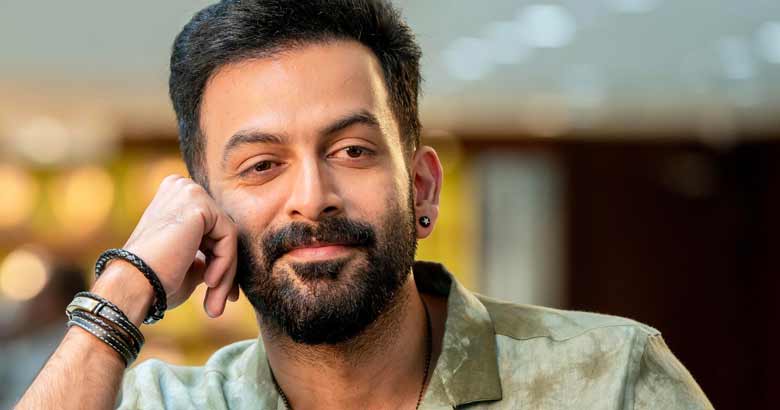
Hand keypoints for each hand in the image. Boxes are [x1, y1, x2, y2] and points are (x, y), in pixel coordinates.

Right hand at [122, 174, 238, 317]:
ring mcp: (190, 192)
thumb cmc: (153, 281)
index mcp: (175, 197)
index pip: (212, 230)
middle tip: (218, 304)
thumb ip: (206, 254)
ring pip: (227, 236)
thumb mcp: (186, 264)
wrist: (131, 284)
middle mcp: (181, 187)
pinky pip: (228, 237)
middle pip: (221, 232)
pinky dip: (225, 264)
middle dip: (225, 270)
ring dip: (226, 273)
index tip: (218, 292)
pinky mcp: (199, 204)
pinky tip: (209, 281)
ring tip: (215, 302)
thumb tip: (227, 263)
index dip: (219, 263)